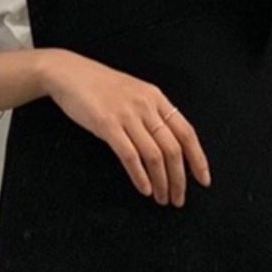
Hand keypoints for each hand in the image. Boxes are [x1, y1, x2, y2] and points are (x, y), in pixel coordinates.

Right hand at [42, 50, 211, 204]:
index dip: (198, 159)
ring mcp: (127, 115)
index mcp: (156, 98)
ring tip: (161, 198)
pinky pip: (129, 155)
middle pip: (173, 149)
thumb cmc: (99, 86)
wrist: (69, 73)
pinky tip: (144, 189)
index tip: (203, 180)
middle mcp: (146, 106)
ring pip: (154, 155)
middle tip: (178, 199)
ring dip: (161, 182)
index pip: (187, 133)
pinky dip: (140, 176)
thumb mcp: (134, 94)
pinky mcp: (107, 124)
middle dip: (179, 179)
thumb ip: (151, 115)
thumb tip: (168, 146)